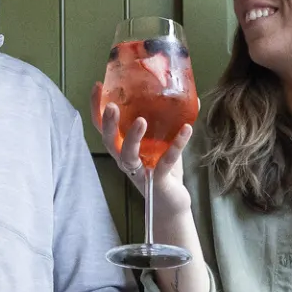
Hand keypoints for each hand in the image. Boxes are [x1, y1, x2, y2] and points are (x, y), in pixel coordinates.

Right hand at [91, 82, 190, 214]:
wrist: (172, 205)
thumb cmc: (163, 172)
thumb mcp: (164, 144)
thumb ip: (171, 124)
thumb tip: (193, 99)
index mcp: (123, 148)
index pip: (104, 127)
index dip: (98, 108)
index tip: (98, 86)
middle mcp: (126, 160)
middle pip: (109, 141)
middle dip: (108, 123)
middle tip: (112, 106)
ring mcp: (140, 172)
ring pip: (128, 156)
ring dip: (132, 138)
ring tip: (141, 120)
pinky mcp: (157, 181)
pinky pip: (164, 163)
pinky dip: (176, 145)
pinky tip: (186, 129)